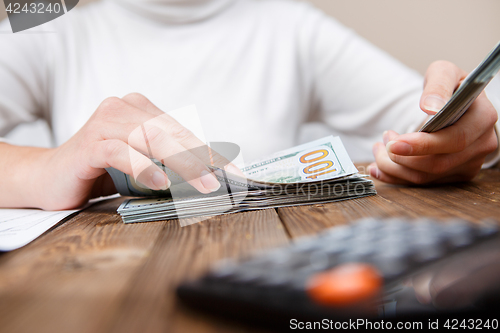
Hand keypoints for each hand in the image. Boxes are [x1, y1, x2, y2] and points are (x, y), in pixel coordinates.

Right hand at [33, 93, 236, 209]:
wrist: (48, 179)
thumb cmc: (100, 173)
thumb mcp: (140, 165)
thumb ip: (167, 163)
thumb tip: (209, 177)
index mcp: (139, 110)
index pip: (181, 130)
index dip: (209, 152)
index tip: (234, 173)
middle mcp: (123, 109)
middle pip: (171, 132)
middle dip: (202, 158)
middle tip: (225, 181)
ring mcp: (105, 123)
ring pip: (152, 139)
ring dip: (182, 163)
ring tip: (204, 184)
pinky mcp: (89, 143)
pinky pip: (121, 152)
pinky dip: (143, 166)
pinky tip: (160, 181)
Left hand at [369, 61, 497, 184]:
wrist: (455, 103)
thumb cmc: (450, 87)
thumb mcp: (444, 73)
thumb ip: (438, 85)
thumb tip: (431, 107)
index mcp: (483, 118)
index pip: (455, 140)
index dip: (422, 145)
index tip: (394, 143)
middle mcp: (482, 145)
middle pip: (437, 164)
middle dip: (401, 157)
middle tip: (383, 141)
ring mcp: (470, 163)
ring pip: (426, 177)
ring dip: (394, 166)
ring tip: (380, 148)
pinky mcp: (455, 175)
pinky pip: (423, 182)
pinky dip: (396, 177)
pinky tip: (379, 168)